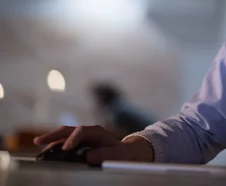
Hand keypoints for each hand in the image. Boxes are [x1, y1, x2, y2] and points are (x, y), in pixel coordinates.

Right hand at [33, 125, 153, 164]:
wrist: (125, 152)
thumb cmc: (122, 153)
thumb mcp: (119, 154)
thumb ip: (106, 154)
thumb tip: (87, 156)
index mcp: (96, 131)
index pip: (81, 131)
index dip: (72, 139)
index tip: (65, 149)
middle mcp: (86, 132)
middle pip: (67, 130)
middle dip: (52, 135)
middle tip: (38, 141)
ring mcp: (80, 138)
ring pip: (62, 137)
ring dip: (50, 143)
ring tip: (39, 152)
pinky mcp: (76, 145)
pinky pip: (62, 144)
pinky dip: (53, 148)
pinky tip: (45, 155)